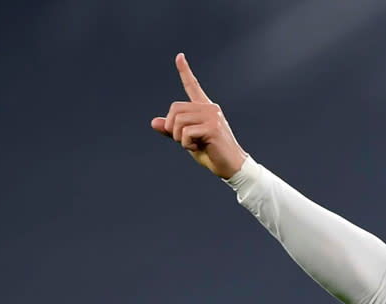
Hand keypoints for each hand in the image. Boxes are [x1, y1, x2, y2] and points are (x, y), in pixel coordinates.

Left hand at [150, 54, 246, 178]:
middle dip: (172, 128)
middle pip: (175, 109)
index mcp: (205, 109)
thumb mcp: (188, 140)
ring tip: (193, 144)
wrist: (231, 166)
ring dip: (179, 138)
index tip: (179, 56)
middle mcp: (210, 108)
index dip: (185, 71)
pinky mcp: (213, 128)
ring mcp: (213, 117)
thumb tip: (154, 122)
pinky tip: (198, 148)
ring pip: (179, 121)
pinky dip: (186, 144)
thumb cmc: (211, 153)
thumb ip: (172, 130)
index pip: (193, 86)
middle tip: (183, 140)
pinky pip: (186, 133)